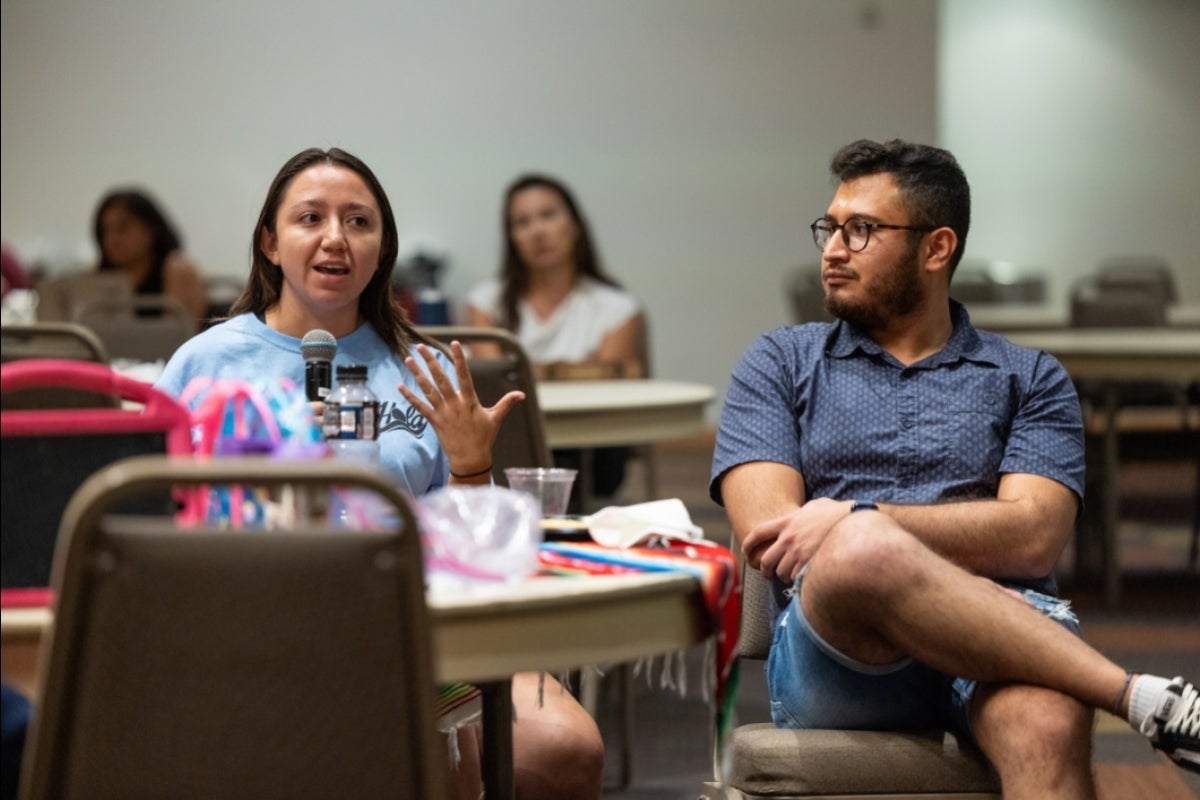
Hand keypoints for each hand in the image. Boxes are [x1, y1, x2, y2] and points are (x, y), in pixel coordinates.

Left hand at [398, 341, 523, 476]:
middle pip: (441, 379)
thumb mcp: (496, 419)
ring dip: (417, 374)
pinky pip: (419, 407)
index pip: (464, 375)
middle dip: (430, 361)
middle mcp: (455, 405)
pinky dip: (409, 397)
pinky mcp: (434, 422)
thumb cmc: (484, 438)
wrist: (470, 460)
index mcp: (470, 401)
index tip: (455, 343)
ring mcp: (443, 413)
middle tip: (420, 346)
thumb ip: (506, 403)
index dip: (460, 359)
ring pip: (428, 390)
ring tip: (408, 360)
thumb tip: (522, 394)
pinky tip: (400, 386)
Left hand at [742, 497, 852, 581]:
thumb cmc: (838, 512)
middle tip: (769, 574)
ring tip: (790, 577)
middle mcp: (789, 538)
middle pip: (766, 560)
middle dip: (765, 570)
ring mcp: (799, 552)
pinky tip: (804, 580)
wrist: (853, 520)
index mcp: (787, 522)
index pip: (758, 533)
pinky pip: (796, 578)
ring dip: (783, 577)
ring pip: (780, 572)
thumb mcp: (815, 505)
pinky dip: (797, 582)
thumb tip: (804, 512)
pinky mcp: (810, 563)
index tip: (746, 552)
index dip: (748, 545)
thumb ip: (803, 512)